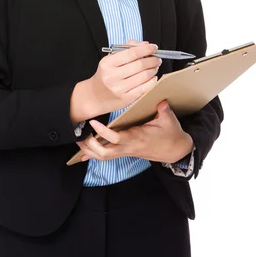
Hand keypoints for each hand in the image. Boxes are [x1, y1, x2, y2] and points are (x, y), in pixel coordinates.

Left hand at [77, 100, 193, 163]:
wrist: (176, 150)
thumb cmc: (171, 135)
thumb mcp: (169, 120)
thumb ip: (163, 109)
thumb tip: (160, 100)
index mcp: (136, 138)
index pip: (116, 138)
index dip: (103, 132)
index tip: (93, 122)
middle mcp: (129, 147)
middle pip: (104, 153)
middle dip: (90, 146)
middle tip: (80, 135)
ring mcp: (127, 151)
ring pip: (104, 157)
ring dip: (90, 151)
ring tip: (80, 141)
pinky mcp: (126, 152)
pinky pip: (108, 156)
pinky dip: (95, 154)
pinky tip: (85, 153)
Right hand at [85, 40, 161, 117]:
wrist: (95, 97)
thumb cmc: (105, 75)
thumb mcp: (110, 59)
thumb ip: (126, 49)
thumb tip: (145, 44)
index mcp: (107, 63)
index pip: (131, 53)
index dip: (146, 49)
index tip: (154, 47)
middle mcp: (112, 76)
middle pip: (140, 65)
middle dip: (152, 60)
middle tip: (157, 58)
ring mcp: (119, 88)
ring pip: (144, 76)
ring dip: (153, 70)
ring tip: (155, 67)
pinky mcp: (126, 99)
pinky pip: (145, 88)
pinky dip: (152, 81)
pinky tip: (153, 77)